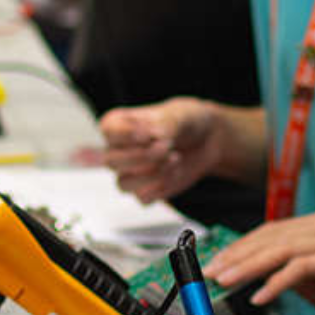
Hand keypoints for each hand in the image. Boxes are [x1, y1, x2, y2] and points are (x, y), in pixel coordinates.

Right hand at [97, 98, 228, 202]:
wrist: (205, 140)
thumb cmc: (185, 122)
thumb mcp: (178, 115)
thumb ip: (164, 125)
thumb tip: (154, 138)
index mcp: (119, 125)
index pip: (108, 131)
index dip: (126, 135)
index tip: (148, 135)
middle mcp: (118, 150)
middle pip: (112, 161)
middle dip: (141, 156)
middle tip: (167, 147)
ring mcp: (130, 172)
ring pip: (123, 183)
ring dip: (150, 175)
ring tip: (176, 159)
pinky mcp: (145, 189)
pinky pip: (143, 198)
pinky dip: (161, 188)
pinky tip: (177, 172)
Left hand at [205, 212, 314, 309]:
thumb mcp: (314, 278)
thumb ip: (286, 271)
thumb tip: (249, 274)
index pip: (269, 231)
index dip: (239, 246)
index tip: (215, 262)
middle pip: (271, 237)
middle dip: (237, 256)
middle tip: (212, 273)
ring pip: (281, 249)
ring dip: (249, 267)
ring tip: (226, 282)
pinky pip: (301, 267)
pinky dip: (277, 283)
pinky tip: (260, 297)